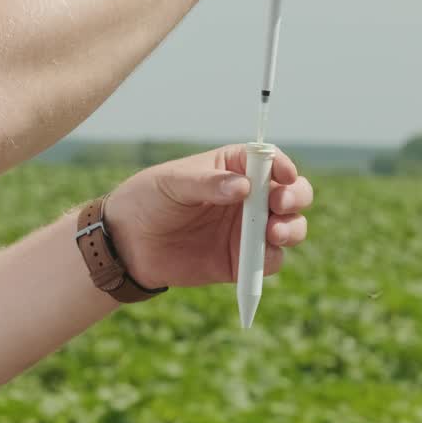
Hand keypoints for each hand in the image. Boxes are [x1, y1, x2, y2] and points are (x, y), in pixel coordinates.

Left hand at [103, 144, 313, 288]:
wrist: (126, 245)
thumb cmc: (147, 200)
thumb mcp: (173, 183)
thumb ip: (208, 183)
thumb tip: (244, 187)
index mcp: (234, 168)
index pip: (269, 161)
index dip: (282, 166)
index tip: (284, 175)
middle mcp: (248, 198)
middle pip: (291, 193)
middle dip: (295, 197)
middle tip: (280, 204)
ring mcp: (247, 230)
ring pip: (289, 227)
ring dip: (291, 228)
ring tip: (273, 232)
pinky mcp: (241, 261)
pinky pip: (269, 261)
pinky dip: (271, 260)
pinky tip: (259, 258)